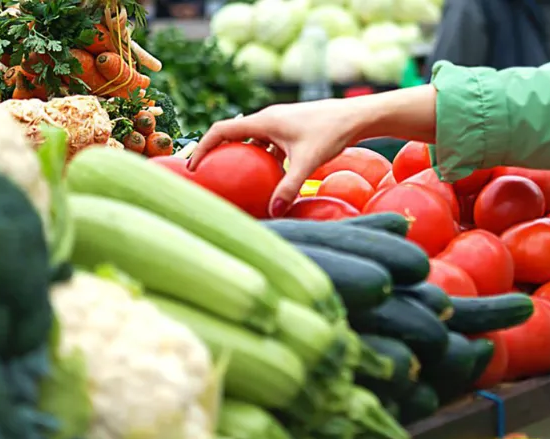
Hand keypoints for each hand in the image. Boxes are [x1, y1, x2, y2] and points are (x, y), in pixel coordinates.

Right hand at [188, 86, 437, 216]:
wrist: (357, 116)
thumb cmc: (332, 134)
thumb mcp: (308, 162)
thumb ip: (289, 186)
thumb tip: (273, 211)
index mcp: (263, 121)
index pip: (221, 131)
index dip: (203, 147)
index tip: (193, 167)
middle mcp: (268, 118)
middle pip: (233, 135)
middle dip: (218, 153)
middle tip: (208, 176)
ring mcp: (280, 123)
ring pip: (252, 140)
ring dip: (241, 156)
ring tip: (233, 179)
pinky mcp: (292, 129)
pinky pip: (268, 144)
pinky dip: (262, 159)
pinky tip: (268, 179)